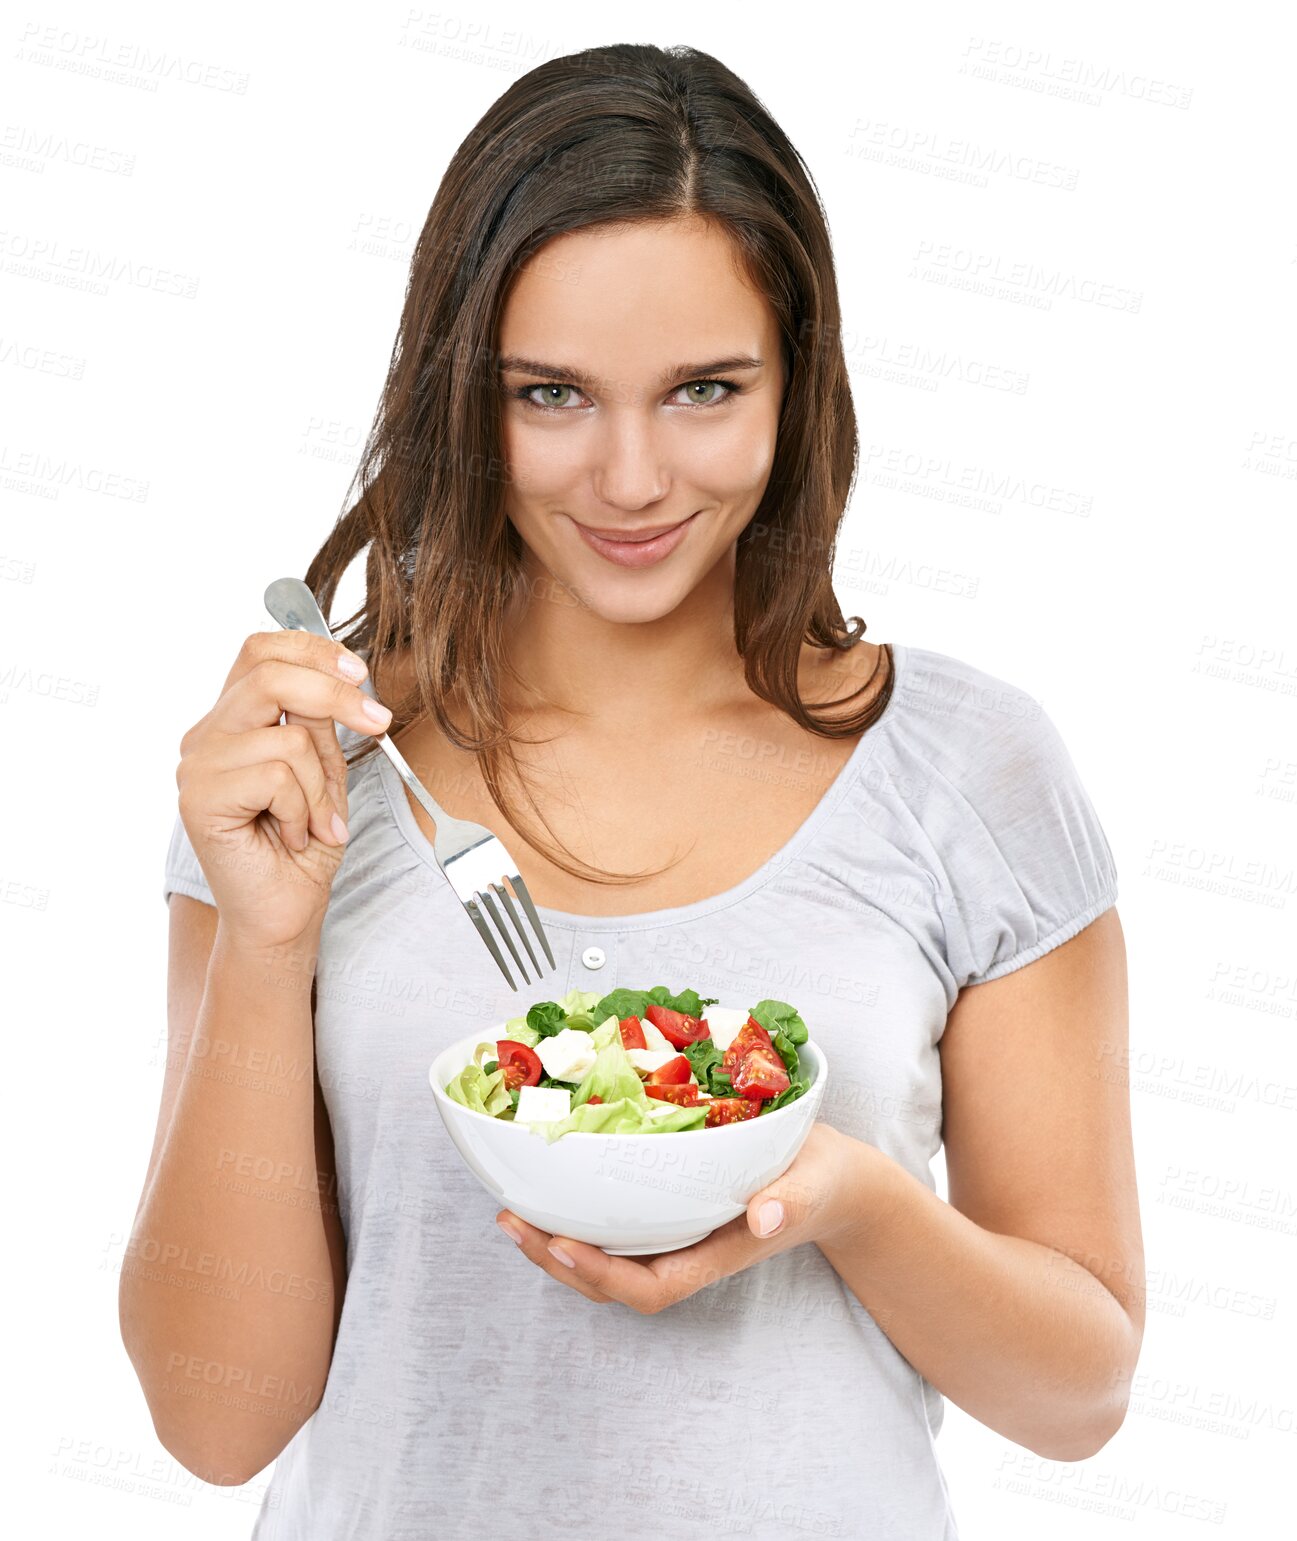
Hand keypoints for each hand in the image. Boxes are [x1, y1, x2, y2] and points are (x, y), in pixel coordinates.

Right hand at [175, 627, 393, 950]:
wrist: (284, 913)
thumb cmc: (305, 845)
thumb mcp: (325, 770)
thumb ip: (319, 721)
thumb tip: (340, 674)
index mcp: (233, 721)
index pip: (259, 651)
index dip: (311, 648)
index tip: (360, 674)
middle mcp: (206, 736)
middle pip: (268, 676)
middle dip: (335, 697)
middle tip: (379, 724)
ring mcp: (196, 766)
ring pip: (286, 738)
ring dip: (320, 786)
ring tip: (316, 822)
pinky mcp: (198, 798)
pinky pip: (276, 777)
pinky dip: (303, 810)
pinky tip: (293, 837)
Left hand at [495, 1122, 877, 1311]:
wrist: (831, 1178)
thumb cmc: (821, 1181)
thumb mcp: (813, 1184)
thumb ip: (790, 1202)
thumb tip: (763, 1217)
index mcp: (715, 1255)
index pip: (650, 1287)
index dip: (602, 1274)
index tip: (563, 1242)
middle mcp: (686, 1253)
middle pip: (611, 1281)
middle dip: (557, 1260)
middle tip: (511, 1223)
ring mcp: (674, 1237)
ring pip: (604, 1259)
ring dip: (555, 1242)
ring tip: (513, 1214)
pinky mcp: (666, 1213)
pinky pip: (614, 1229)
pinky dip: (577, 1216)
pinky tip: (549, 1191)